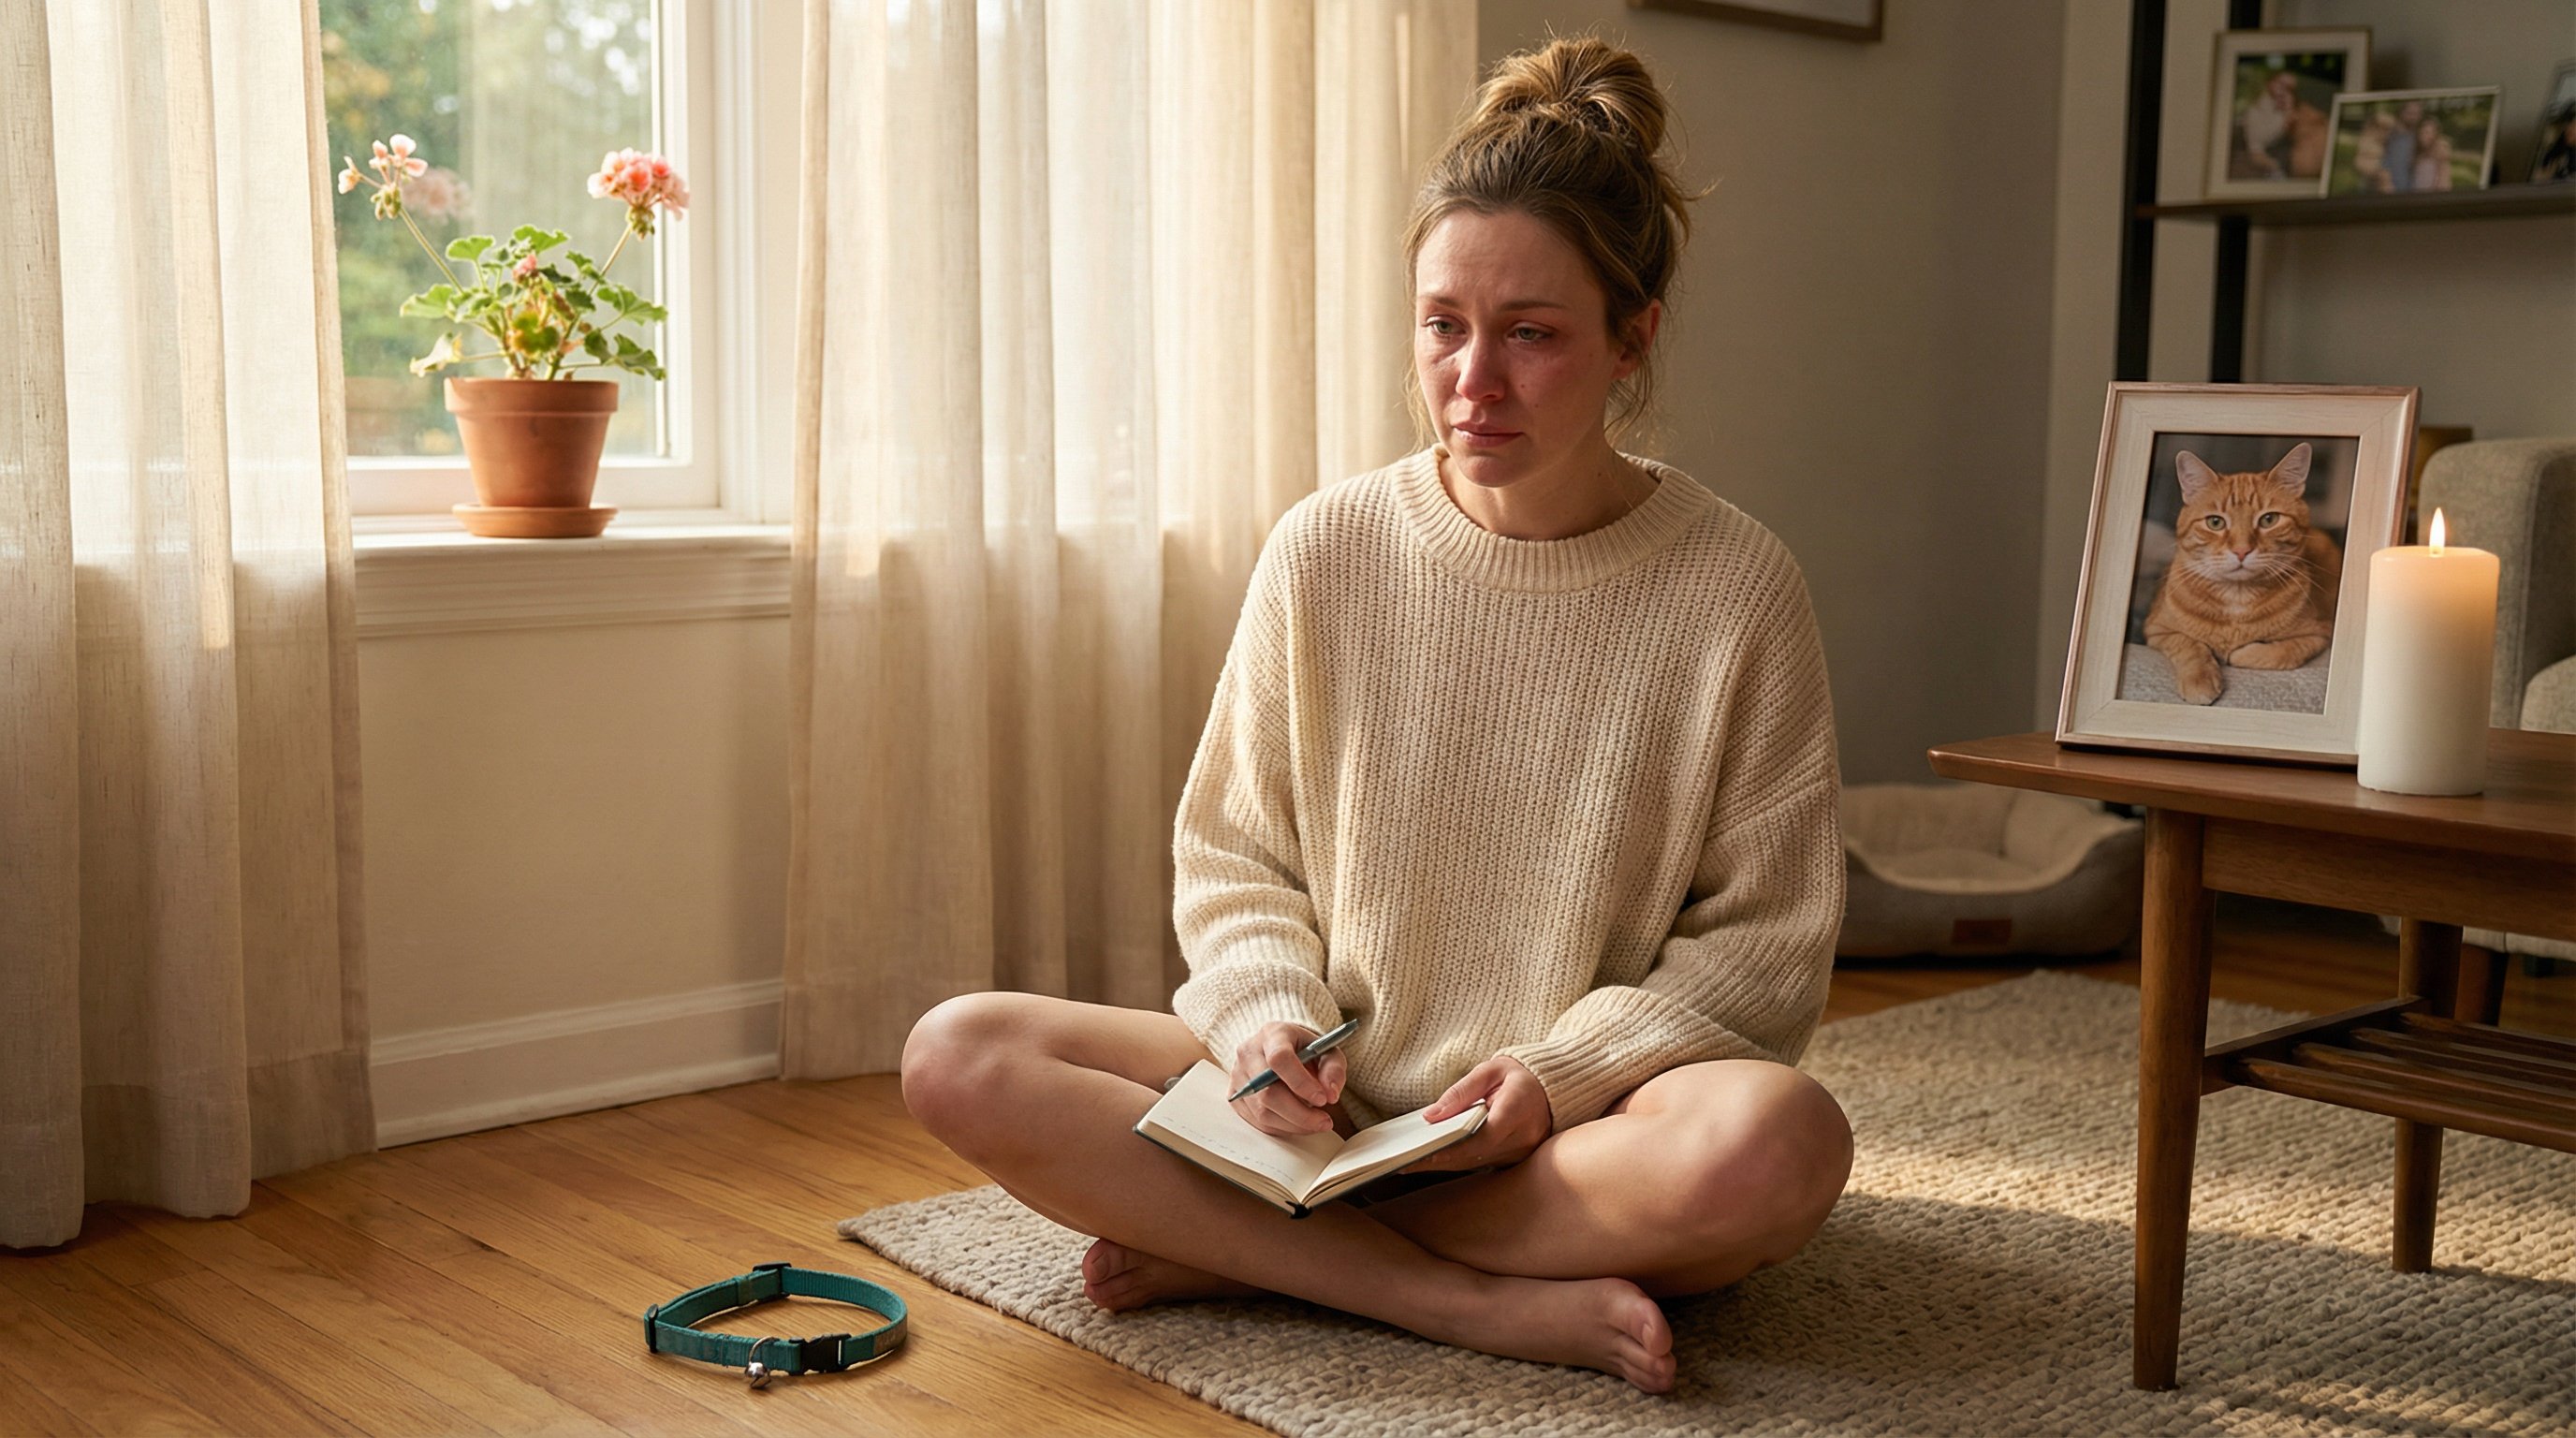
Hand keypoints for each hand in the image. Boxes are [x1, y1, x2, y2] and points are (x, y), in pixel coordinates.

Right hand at [1228, 1022, 1347, 1138]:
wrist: (1279, 1049)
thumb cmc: (1304, 1050)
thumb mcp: (1327, 1051)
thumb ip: (1333, 1069)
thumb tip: (1330, 1094)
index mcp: (1272, 1034)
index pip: (1279, 1059)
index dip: (1301, 1083)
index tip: (1323, 1099)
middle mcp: (1248, 1053)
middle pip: (1267, 1092)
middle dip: (1300, 1113)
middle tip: (1324, 1121)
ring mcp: (1238, 1076)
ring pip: (1262, 1112)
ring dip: (1293, 1124)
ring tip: (1316, 1123)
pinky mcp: (1235, 1096)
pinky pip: (1256, 1122)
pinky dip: (1282, 1128)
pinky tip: (1299, 1123)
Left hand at [1397, 1055, 1551, 1172]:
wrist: (1552, 1088)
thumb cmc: (1519, 1076)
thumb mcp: (1489, 1070)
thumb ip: (1460, 1092)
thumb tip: (1431, 1116)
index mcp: (1519, 1109)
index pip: (1484, 1137)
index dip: (1454, 1148)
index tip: (1426, 1153)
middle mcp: (1525, 1136)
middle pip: (1476, 1155)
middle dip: (1440, 1160)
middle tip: (1405, 1163)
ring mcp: (1524, 1152)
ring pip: (1478, 1163)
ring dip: (1446, 1163)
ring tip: (1412, 1162)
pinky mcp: (1518, 1159)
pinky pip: (1484, 1163)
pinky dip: (1460, 1161)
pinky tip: (1436, 1158)